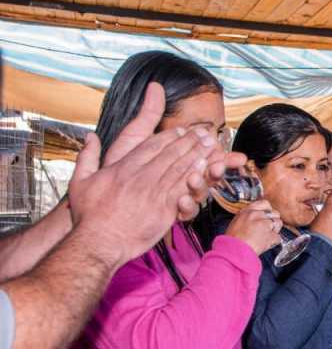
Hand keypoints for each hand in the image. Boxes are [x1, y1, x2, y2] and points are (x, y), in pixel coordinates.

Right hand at [68, 83, 219, 265]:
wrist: (99, 242)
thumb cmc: (89, 216)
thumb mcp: (80, 181)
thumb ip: (87, 156)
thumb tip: (90, 136)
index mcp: (124, 168)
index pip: (151, 145)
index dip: (169, 136)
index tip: (181, 130)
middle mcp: (141, 176)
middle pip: (171, 152)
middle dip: (190, 140)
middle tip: (204, 133)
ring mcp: (154, 192)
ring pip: (180, 167)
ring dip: (197, 154)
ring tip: (209, 145)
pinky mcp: (164, 208)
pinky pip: (184, 188)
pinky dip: (196, 176)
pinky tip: (205, 168)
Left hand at [97, 83, 245, 221]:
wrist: (100, 200)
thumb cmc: (116, 168)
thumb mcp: (133, 138)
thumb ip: (149, 115)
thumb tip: (155, 86)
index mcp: (176, 159)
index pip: (202, 152)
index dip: (215, 149)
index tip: (220, 143)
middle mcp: (180, 177)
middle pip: (208, 171)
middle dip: (218, 166)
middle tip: (222, 162)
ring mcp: (177, 195)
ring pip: (201, 191)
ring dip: (203, 184)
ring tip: (195, 178)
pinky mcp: (170, 213)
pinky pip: (187, 211)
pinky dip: (187, 206)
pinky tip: (181, 199)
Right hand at [225, 200, 281, 254]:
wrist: (233, 253)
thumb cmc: (232, 241)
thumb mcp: (236, 223)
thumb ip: (248, 217)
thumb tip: (257, 217)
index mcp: (247, 211)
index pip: (265, 203)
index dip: (268, 210)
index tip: (267, 216)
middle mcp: (257, 215)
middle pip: (274, 213)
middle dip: (272, 221)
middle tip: (265, 230)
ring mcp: (265, 224)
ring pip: (278, 223)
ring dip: (274, 231)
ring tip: (264, 238)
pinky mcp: (270, 235)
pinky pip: (278, 237)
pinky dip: (274, 242)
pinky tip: (265, 244)